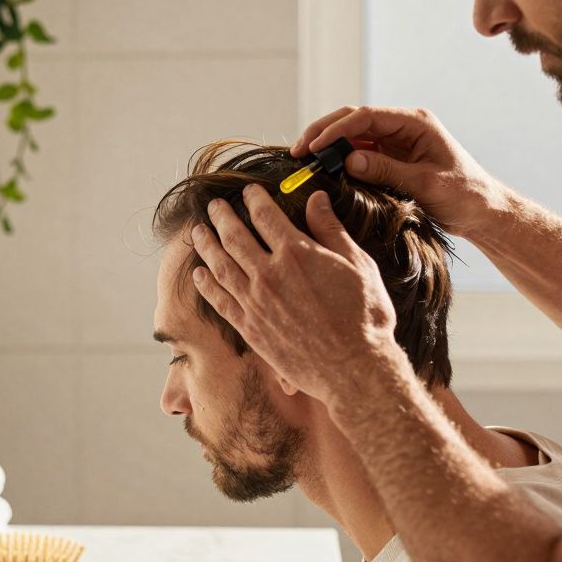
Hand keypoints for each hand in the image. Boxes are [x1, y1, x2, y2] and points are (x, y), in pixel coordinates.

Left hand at [190, 184, 402, 408]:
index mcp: (296, 253)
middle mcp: (269, 274)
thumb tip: (317, 199)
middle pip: (235, 236)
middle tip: (214, 205)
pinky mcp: (250, 328)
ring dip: (207, 245)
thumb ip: (331, 230)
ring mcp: (255, 302)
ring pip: (221, 265)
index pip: (265, 216)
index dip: (254, 199)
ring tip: (198, 232)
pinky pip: (220, 301)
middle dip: (222, 217)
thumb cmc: (364, 317)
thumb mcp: (358, 265)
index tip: (247, 192)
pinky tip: (200, 274)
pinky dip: (207, 285)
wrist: (353, 370)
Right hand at [292, 106, 507, 237]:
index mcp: (415, 122)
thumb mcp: (426, 184)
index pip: (365, 116)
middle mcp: (403, 126)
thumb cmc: (464, 195)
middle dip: (324, 132)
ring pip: (352, 135)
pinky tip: (323, 169)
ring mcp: (396, 141)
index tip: (313, 147)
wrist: (483, 211)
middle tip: (298, 151)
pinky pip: (359, 152)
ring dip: (328, 145)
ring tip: (303, 159)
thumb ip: (387, 170)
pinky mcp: (391, 158)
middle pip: (353, 119)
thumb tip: (348, 160)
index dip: (336, 129)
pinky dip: (339, 159)